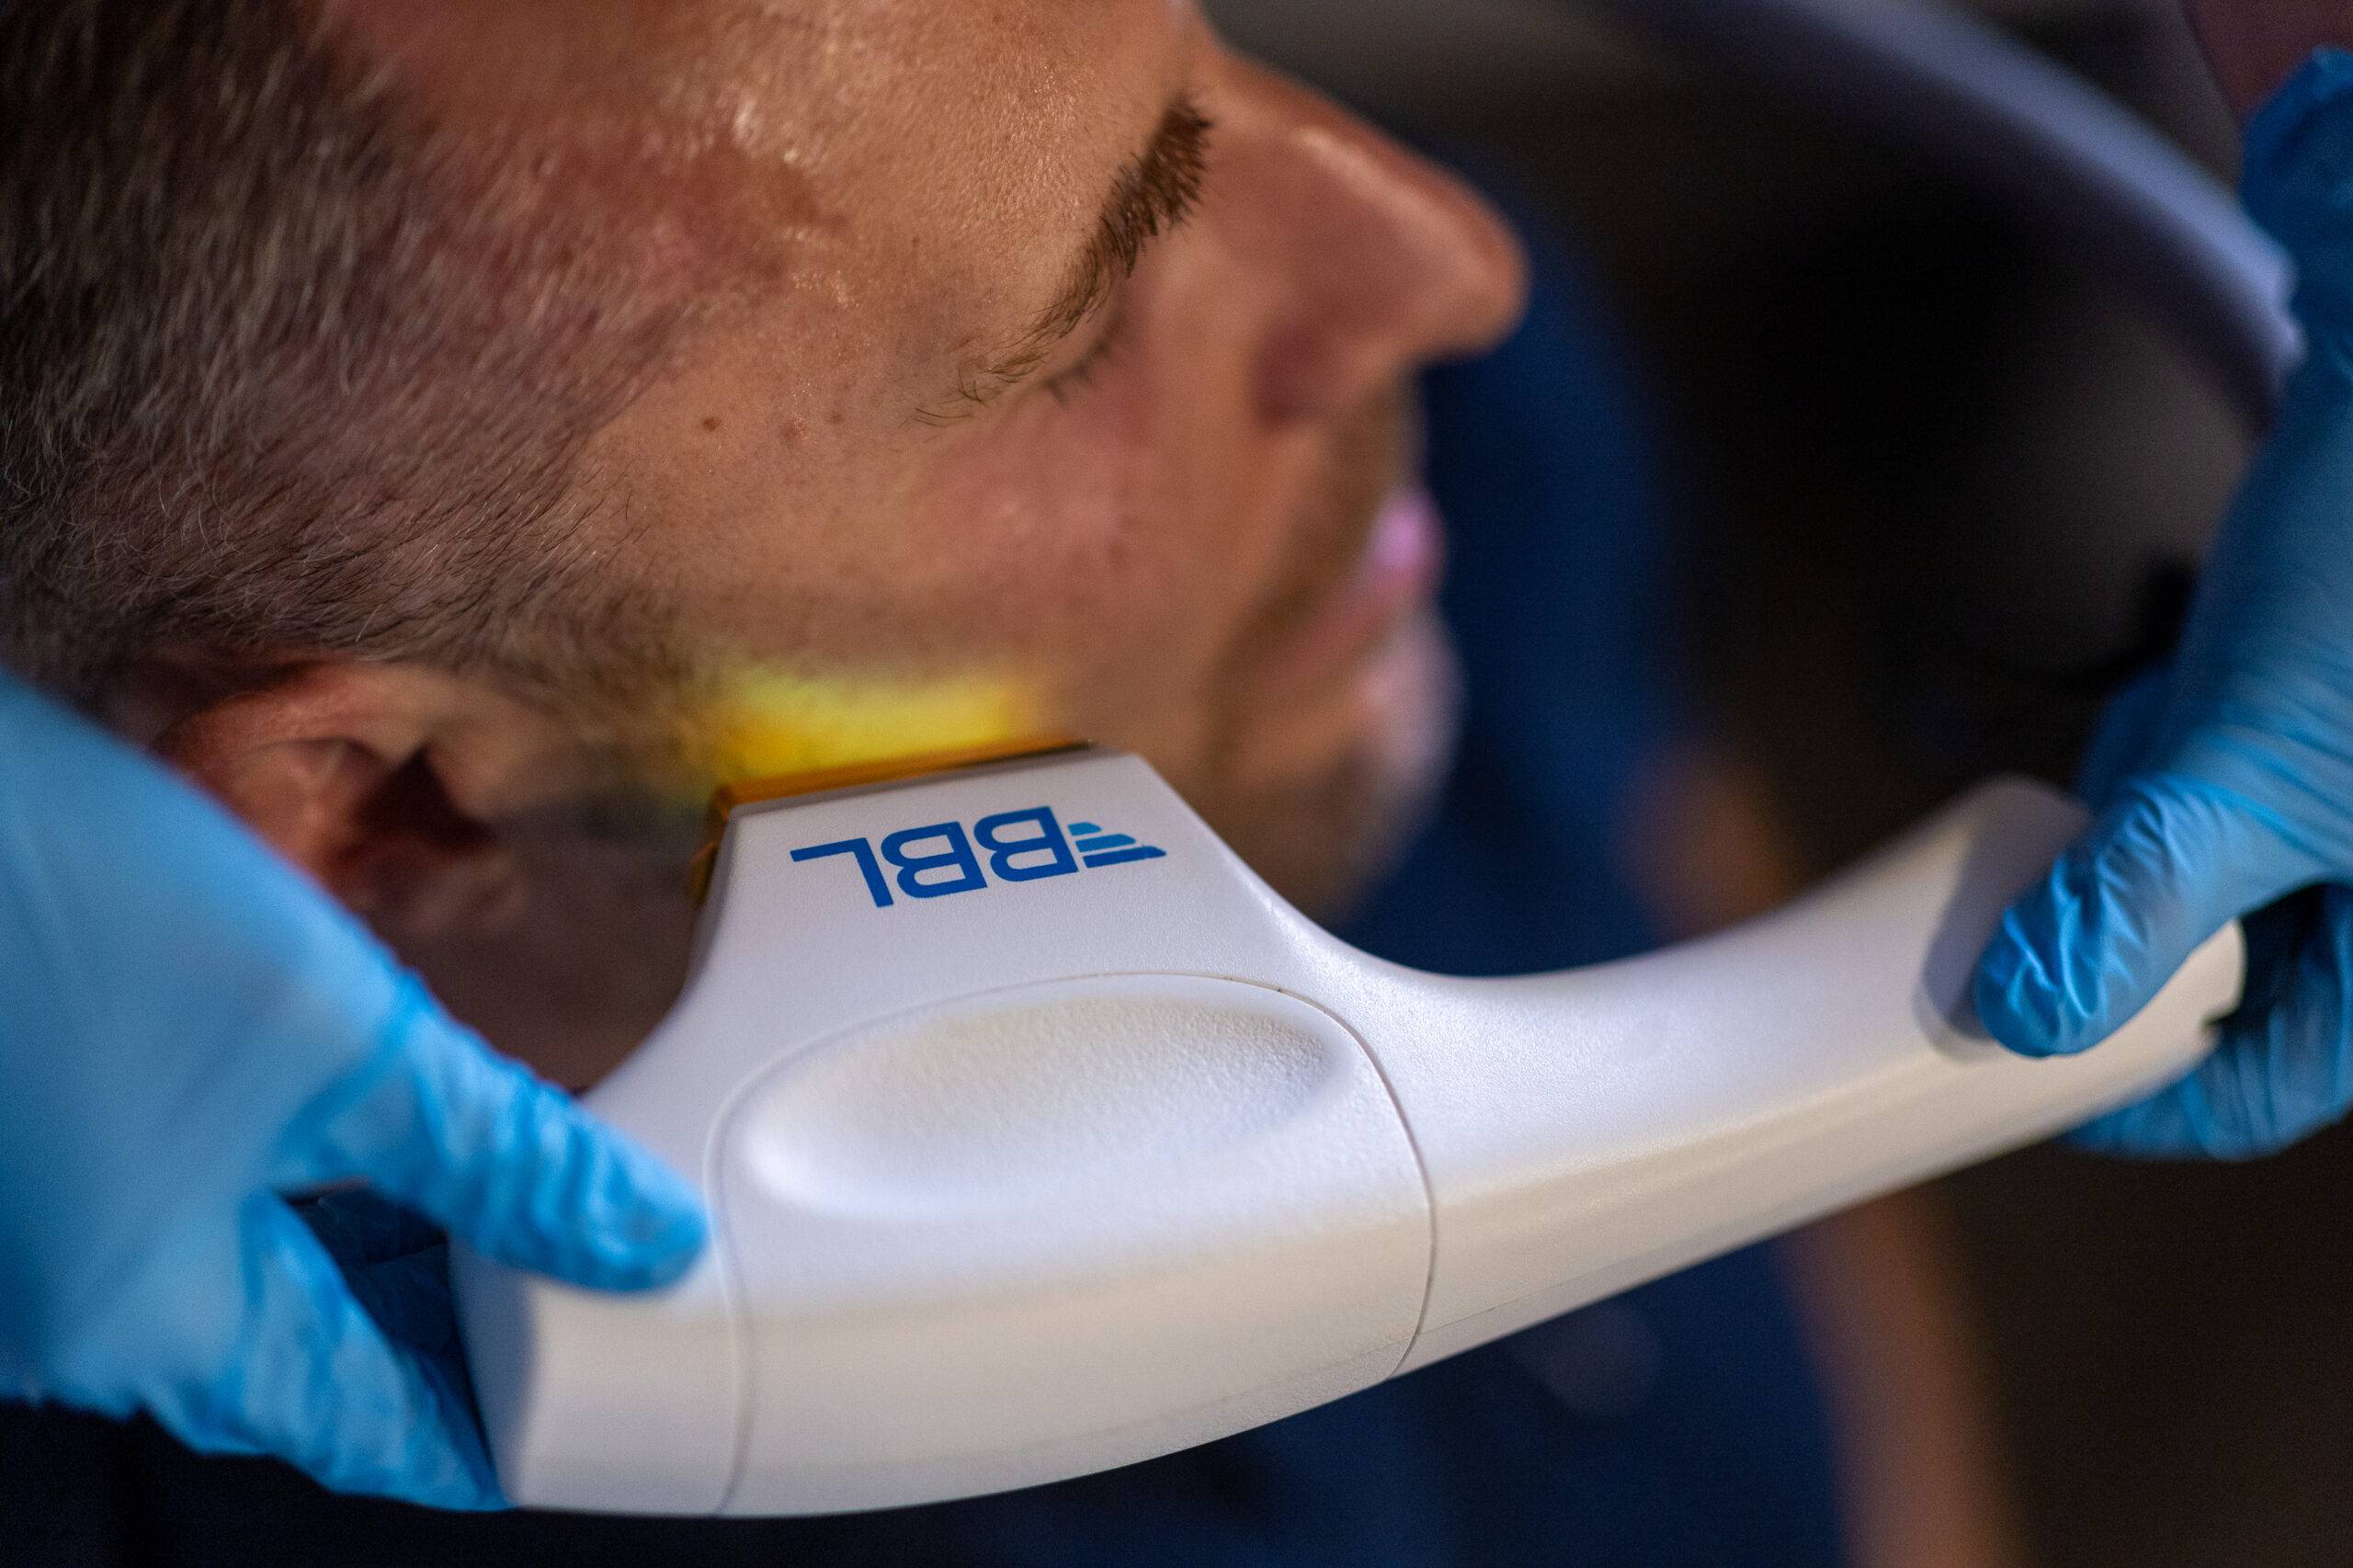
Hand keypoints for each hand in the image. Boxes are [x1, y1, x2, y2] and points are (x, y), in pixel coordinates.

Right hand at [0, 671, 706, 1507]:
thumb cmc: (55, 912)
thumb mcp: (334, 1042)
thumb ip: (496, 1154)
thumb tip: (634, 1236)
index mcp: (154, 1323)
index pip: (370, 1429)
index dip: (497, 1427)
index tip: (584, 1417)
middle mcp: (84, 1309)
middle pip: (316, 1359)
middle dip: (455, 1328)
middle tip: (578, 1295)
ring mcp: (52, 1235)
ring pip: (259, 1284)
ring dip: (388, 1255)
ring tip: (511, 1214)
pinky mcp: (42, 1148)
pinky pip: (201, 1212)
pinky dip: (305, 1195)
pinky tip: (373, 1135)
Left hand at [1971, 51, 2352, 1156]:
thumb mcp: (2243, 765)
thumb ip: (2143, 900)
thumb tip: (2034, 1016)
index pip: (2268, 1084)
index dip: (2137, 1101)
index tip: (2017, 1084)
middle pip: (2235, 991)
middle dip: (2128, 954)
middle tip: (2018, 949)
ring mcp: (2345, 806)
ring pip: (2218, 891)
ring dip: (2140, 855)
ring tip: (2113, 797)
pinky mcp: (2316, 731)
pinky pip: (2221, 793)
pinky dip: (2169, 772)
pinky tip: (2162, 716)